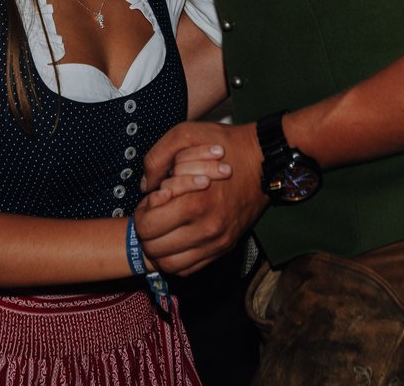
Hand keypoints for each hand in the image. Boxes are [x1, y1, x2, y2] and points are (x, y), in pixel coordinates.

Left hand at [135, 121, 266, 275]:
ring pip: (171, 265)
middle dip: (145, 233)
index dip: (140, 213)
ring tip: (162, 228)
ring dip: (158, 250)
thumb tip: (145, 186)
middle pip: (155, 250)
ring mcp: (217, 242)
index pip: (148, 227)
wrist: (263, 161)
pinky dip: (176, 258)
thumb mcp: (185, 135)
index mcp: (195, 203)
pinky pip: (190, 269)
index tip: (149, 200)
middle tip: (151, 214)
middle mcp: (207, 229)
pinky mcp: (224, 248)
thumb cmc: (224, 145)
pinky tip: (176, 237)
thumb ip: (157, 158)